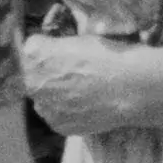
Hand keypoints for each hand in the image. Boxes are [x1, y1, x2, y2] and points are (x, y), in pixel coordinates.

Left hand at [16, 31, 162, 137]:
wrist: (132, 88)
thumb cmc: (109, 55)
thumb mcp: (79, 36)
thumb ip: (55, 43)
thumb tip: (48, 49)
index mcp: (34, 51)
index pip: (30, 47)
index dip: (48, 49)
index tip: (63, 50)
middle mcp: (31, 80)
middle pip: (33, 75)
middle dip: (48, 74)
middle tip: (75, 72)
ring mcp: (44, 106)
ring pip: (44, 98)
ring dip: (55, 94)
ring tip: (83, 90)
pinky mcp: (58, 126)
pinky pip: (57, 116)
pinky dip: (67, 111)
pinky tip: (86, 104)